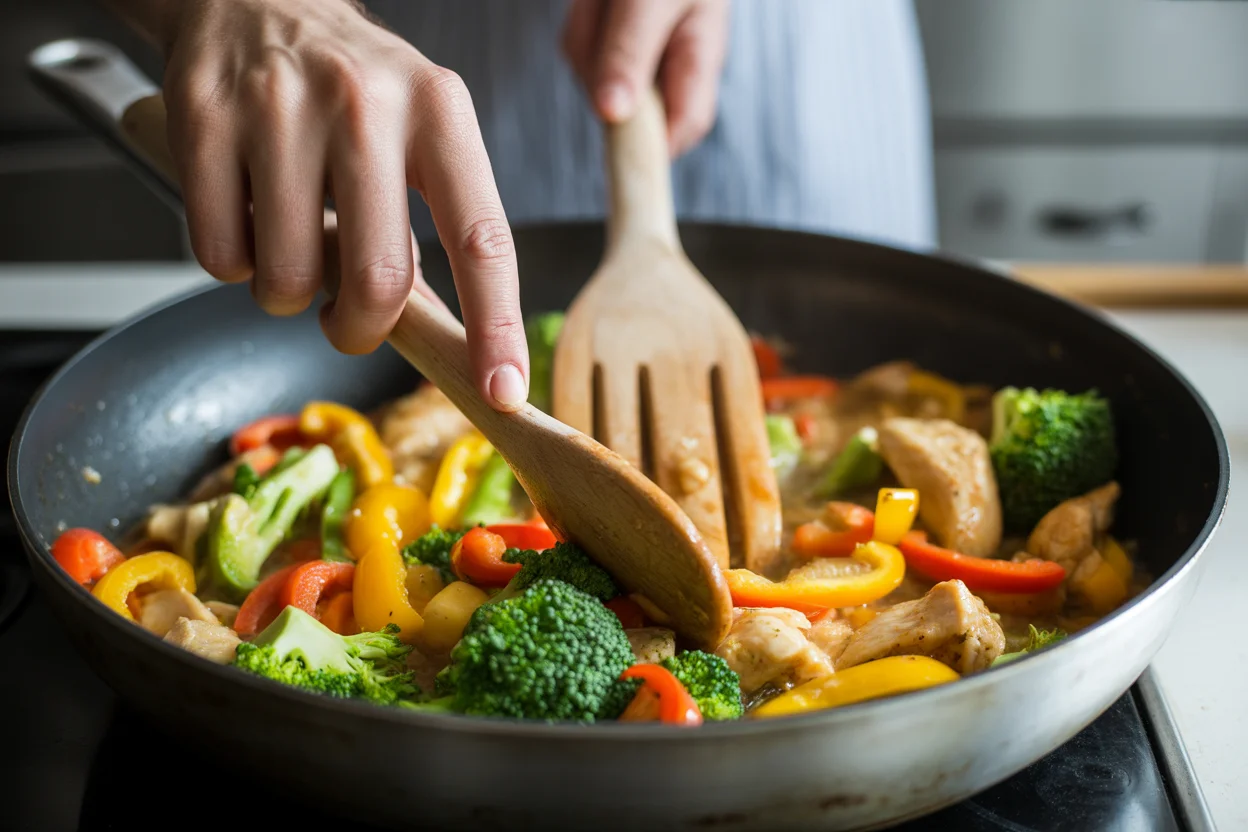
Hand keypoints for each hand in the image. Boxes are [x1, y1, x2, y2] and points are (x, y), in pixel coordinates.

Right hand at [155, 0, 528, 408]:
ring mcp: (278, 107)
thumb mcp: (421, 132)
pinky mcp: (204, 118)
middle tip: (347, 318)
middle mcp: (365, 104)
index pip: (482, 239)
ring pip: (286, 279)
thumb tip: (455, 338)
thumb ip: (439, 225)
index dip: (495, 325)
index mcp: (439, 113)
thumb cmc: (350, 89)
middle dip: (359, 328)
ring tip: (290, 240)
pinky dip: (230, 260)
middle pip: (378, 280)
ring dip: (286, 293)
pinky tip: (244, 212)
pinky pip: (217, 254)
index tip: (503, 389)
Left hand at [561, 0, 729, 155]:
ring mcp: (640, 58)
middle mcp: (672, 67)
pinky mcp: (612, 47)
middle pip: (627, 109)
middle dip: (603, 68)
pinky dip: (581, 25)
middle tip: (607, 12)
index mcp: (700, 57)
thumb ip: (632, 52)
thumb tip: (613, 115)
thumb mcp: (649, 0)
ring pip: (596, 79)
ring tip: (604, 0)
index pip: (683, 127)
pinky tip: (596, 1)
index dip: (651, 143)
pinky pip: (581, 54)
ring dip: (588, 36)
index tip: (616, 126)